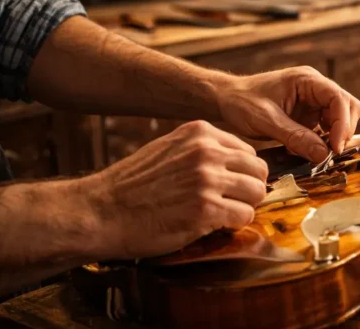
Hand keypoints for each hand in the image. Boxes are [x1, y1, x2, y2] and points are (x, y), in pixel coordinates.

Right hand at [85, 121, 267, 259]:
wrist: (100, 211)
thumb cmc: (132, 186)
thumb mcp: (169, 150)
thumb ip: (202, 150)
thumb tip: (235, 162)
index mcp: (200, 133)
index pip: (248, 150)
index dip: (243, 172)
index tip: (231, 186)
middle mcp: (207, 152)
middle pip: (258, 170)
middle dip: (249, 189)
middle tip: (231, 202)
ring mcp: (208, 179)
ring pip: (256, 193)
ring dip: (244, 207)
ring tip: (222, 214)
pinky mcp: (207, 209)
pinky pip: (244, 216)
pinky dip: (234, 225)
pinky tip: (214, 225)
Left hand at [215, 66, 359, 161]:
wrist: (225, 100)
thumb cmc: (242, 102)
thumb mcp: (266, 121)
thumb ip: (295, 137)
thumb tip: (323, 154)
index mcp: (307, 80)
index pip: (338, 98)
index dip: (343, 124)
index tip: (335, 148)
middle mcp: (315, 88)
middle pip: (347, 107)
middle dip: (344, 130)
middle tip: (331, 153)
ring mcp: (313, 102)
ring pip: (340, 119)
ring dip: (335, 137)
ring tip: (319, 154)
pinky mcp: (308, 116)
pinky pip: (326, 129)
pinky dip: (323, 142)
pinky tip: (308, 151)